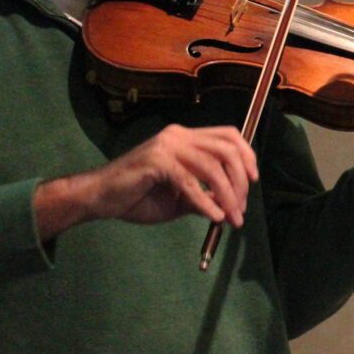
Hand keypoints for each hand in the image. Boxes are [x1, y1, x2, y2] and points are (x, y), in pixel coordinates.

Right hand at [34, 124, 257, 239]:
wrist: (99, 199)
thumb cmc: (137, 197)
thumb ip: (205, 196)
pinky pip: (190, 182)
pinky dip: (206, 201)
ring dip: (227, 195)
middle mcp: (179, 135)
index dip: (247, 156)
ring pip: (212, 166)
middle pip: (226, 149)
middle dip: (240, 180)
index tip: (254, 181)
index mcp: (186, 138)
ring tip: (232, 218)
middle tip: (242, 207)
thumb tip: (231, 206)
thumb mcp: (180, 198)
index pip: (228, 136)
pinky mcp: (157, 161)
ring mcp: (167, 146)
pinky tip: (214, 217)